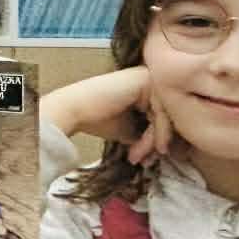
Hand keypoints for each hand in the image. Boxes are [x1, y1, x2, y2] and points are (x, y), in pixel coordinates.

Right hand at [43, 66, 173, 165]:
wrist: (72, 110)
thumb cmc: (95, 118)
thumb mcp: (129, 128)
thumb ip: (148, 132)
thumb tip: (166, 147)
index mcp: (146, 85)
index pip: (163, 114)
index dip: (157, 139)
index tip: (147, 159)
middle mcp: (150, 77)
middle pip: (167, 114)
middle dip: (156, 142)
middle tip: (146, 161)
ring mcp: (149, 76)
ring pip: (166, 115)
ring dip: (155, 141)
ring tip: (139, 157)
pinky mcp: (146, 81)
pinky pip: (162, 112)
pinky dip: (156, 134)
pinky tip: (144, 148)